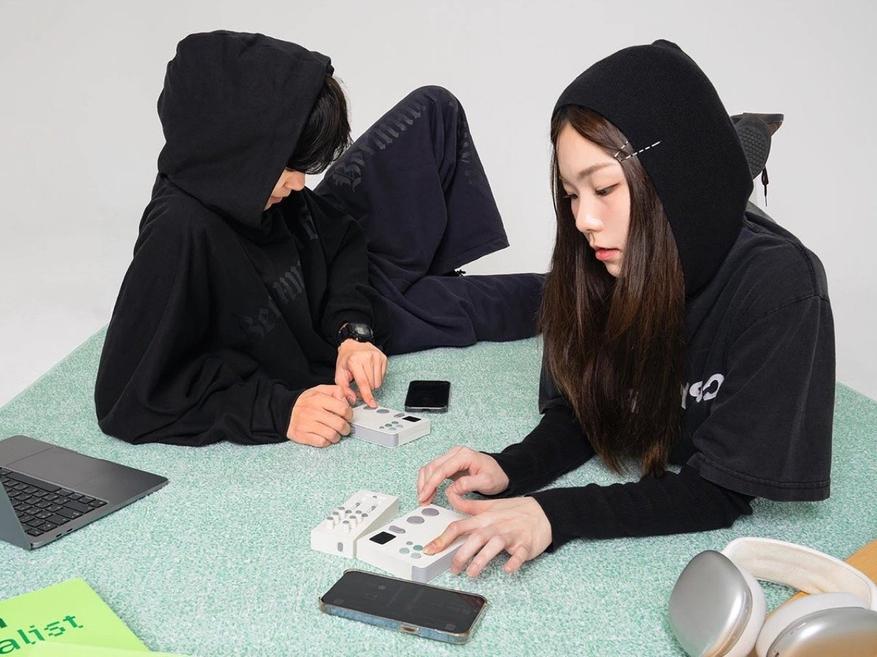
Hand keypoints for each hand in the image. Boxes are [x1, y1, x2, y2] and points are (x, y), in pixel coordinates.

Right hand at [287, 385, 351, 446]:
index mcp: (319, 398)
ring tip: (335, 434)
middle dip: (346, 428)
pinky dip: (326, 442)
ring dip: (337, 436)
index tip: (348, 417)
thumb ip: (337, 391)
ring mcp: (307, 424)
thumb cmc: (307, 402)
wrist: (284, 411)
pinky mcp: (302, 435)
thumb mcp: (320, 390)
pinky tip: (325, 438)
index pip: (343, 408)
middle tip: (344, 428)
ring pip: (332, 435)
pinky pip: (321, 442)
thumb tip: (351, 400)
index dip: (349, 414)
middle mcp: (313, 411)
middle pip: (339, 424)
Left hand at [335, 340, 386, 407]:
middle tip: (359, 383)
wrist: (352, 346)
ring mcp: (376, 356)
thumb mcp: (339, 374)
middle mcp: (367, 357)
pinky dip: (376, 378)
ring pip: (378, 382)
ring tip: (364, 376)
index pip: (363, 382)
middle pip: (371, 384)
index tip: (371, 404)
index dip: (367, 395)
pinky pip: (382, 377)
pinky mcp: (383, 358)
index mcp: (354, 361)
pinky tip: (370, 372)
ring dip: (372, 384)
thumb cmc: (346, 360)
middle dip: (366, 388)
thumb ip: (344, 388)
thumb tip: (352, 399)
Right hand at [417, 446, 508, 504]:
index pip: (441, 469)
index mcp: (464, 455)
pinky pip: (434, 471)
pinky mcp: (450, 464)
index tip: (424, 496)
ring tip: (425, 499)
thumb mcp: (487, 482)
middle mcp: (455, 453)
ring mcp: (452, 457)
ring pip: (430, 468)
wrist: (502, 473)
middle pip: (432, 467)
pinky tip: (429, 492)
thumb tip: (451, 490)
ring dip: (425, 483)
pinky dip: (429, 481)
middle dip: (425, 485)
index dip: (430, 484)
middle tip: (423, 501)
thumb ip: (468, 485)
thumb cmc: (496, 476)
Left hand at [423, 490, 551, 576]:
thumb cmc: (513, 512)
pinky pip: (519, 555)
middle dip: (461, 554)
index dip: (442, 539)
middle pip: (474, 539)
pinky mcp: (525, 545)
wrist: (542, 512)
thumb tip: (450, 499)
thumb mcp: (489, 506)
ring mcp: (510, 536)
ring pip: (494, 546)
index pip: (459, 527)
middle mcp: (494, 527)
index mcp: (483, 519)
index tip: (429, 550)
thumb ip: (468, 507)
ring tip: (472, 573)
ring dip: (482, 560)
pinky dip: (513, 562)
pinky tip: (507, 570)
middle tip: (452, 569)